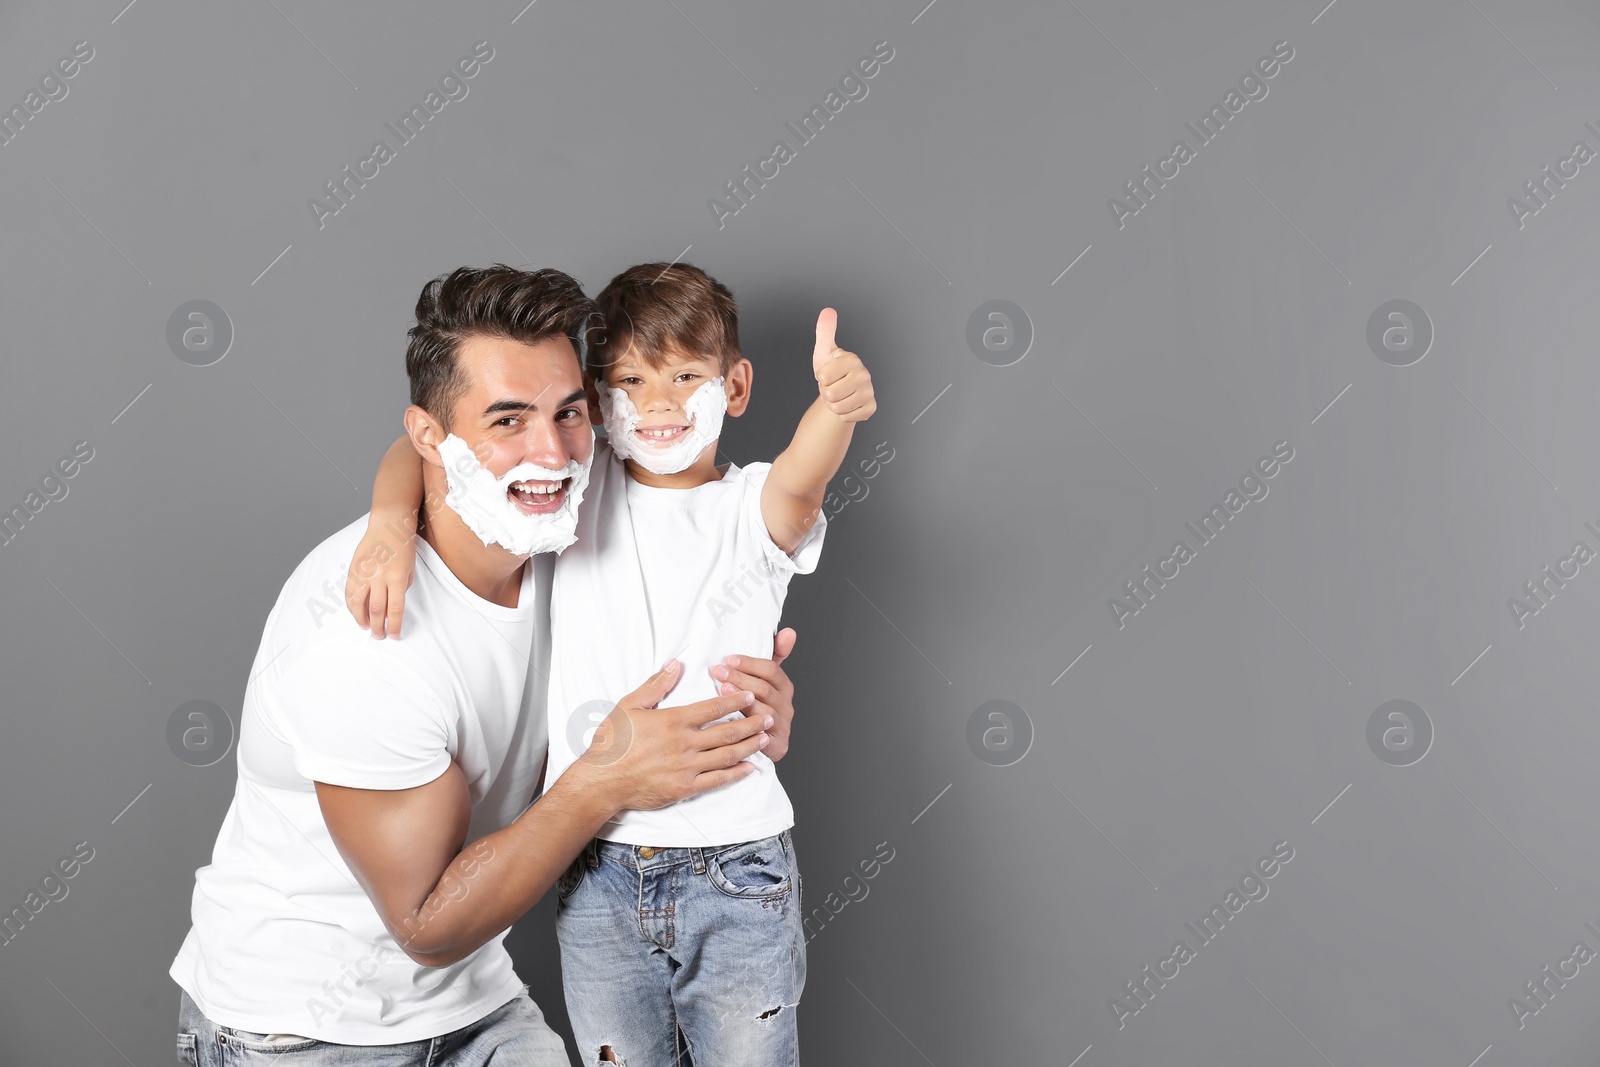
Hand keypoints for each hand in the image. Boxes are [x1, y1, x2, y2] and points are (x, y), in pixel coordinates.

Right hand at [345, 518, 417, 639]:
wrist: (388, 526)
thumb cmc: (403, 547)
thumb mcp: (410, 570)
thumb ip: (401, 589)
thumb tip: (391, 608)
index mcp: (396, 578)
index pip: (394, 609)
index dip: (393, 625)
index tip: (393, 635)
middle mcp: (378, 577)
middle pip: (375, 610)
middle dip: (377, 627)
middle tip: (379, 636)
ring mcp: (364, 573)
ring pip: (358, 603)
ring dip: (361, 619)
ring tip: (366, 627)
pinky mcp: (353, 569)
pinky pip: (349, 592)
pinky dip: (351, 605)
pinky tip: (355, 612)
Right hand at [589, 661, 772, 811]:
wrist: (601, 781)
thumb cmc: (612, 742)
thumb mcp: (629, 705)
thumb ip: (656, 684)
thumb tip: (676, 664)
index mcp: (673, 721)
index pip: (713, 708)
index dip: (735, 701)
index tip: (750, 696)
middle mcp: (684, 744)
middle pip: (727, 731)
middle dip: (751, 723)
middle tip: (768, 716)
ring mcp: (686, 768)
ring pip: (727, 755)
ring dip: (749, 746)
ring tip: (764, 737)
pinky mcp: (684, 788)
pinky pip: (717, 780)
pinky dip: (736, 773)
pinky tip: (749, 768)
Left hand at [710, 627, 796, 760]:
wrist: (761, 745)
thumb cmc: (757, 706)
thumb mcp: (765, 680)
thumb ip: (775, 655)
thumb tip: (789, 632)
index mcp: (784, 687)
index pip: (771, 670)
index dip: (750, 663)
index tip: (729, 659)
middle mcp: (786, 706)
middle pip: (764, 689)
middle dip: (740, 678)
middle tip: (718, 671)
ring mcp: (782, 726)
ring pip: (762, 710)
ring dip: (741, 699)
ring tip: (721, 690)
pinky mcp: (777, 746)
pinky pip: (761, 736)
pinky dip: (746, 727)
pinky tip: (730, 720)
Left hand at [812, 308, 875, 421]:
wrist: (840, 390)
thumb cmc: (832, 370)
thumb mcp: (824, 350)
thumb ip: (825, 331)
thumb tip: (828, 311)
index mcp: (852, 359)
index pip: (822, 377)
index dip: (820, 378)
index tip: (828, 374)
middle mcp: (864, 375)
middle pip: (830, 395)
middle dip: (826, 393)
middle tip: (833, 386)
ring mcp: (869, 392)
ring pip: (837, 408)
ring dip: (833, 404)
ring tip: (839, 394)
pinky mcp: (870, 408)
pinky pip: (847, 417)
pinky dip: (843, 414)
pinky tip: (847, 403)